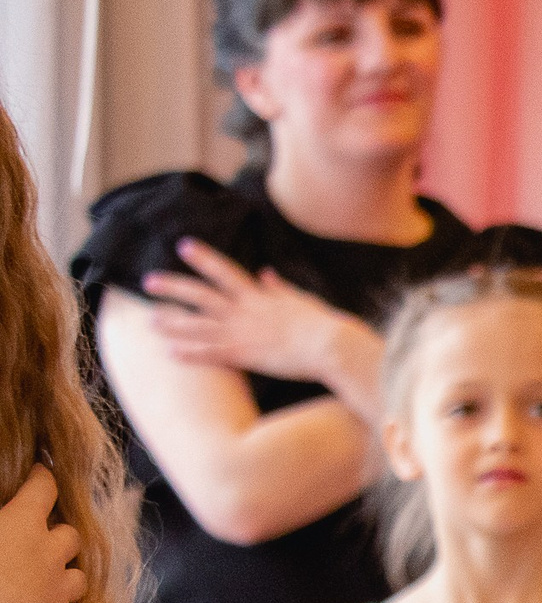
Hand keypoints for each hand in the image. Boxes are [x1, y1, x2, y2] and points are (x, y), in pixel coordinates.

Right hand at [0, 468, 81, 602]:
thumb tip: (2, 519)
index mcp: (20, 525)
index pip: (42, 489)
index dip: (42, 480)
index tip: (41, 475)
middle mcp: (49, 554)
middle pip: (71, 536)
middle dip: (60, 537)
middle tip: (43, 541)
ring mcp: (60, 591)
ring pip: (79, 578)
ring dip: (67, 578)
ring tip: (49, 582)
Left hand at [142, 238, 368, 386]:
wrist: (332, 346)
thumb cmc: (323, 324)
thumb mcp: (300, 299)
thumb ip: (279, 287)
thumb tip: (266, 273)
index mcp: (258, 296)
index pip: (224, 271)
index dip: (203, 258)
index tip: (183, 246)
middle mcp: (244, 311)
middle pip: (201, 295)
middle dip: (174, 287)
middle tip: (148, 281)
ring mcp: (243, 333)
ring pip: (200, 325)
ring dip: (174, 323)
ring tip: (150, 321)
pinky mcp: (247, 356)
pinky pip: (212, 354)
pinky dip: (191, 354)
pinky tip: (171, 353)